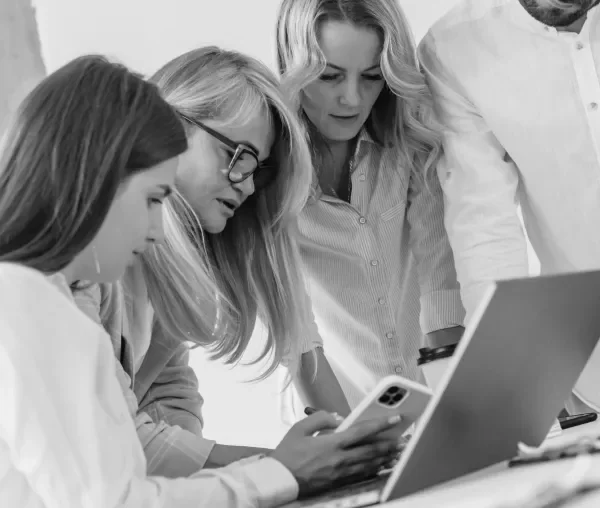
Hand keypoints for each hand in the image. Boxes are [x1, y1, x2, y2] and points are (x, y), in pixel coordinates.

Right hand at [270, 411, 403, 497]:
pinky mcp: (339, 482)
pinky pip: (362, 475)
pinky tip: (381, 466)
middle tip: (405, 439)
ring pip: (370, 464)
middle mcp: (340, 458)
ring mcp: (341, 473)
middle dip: (391, 444)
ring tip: (399, 453)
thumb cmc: (288, 454)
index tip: (395, 418)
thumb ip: (320, 418)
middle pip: (372, 450)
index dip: (381, 424)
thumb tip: (337, 418)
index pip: (362, 431)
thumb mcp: (300, 429)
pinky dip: (374, 469)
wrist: (280, 480)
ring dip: (386, 458)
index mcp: (332, 443)